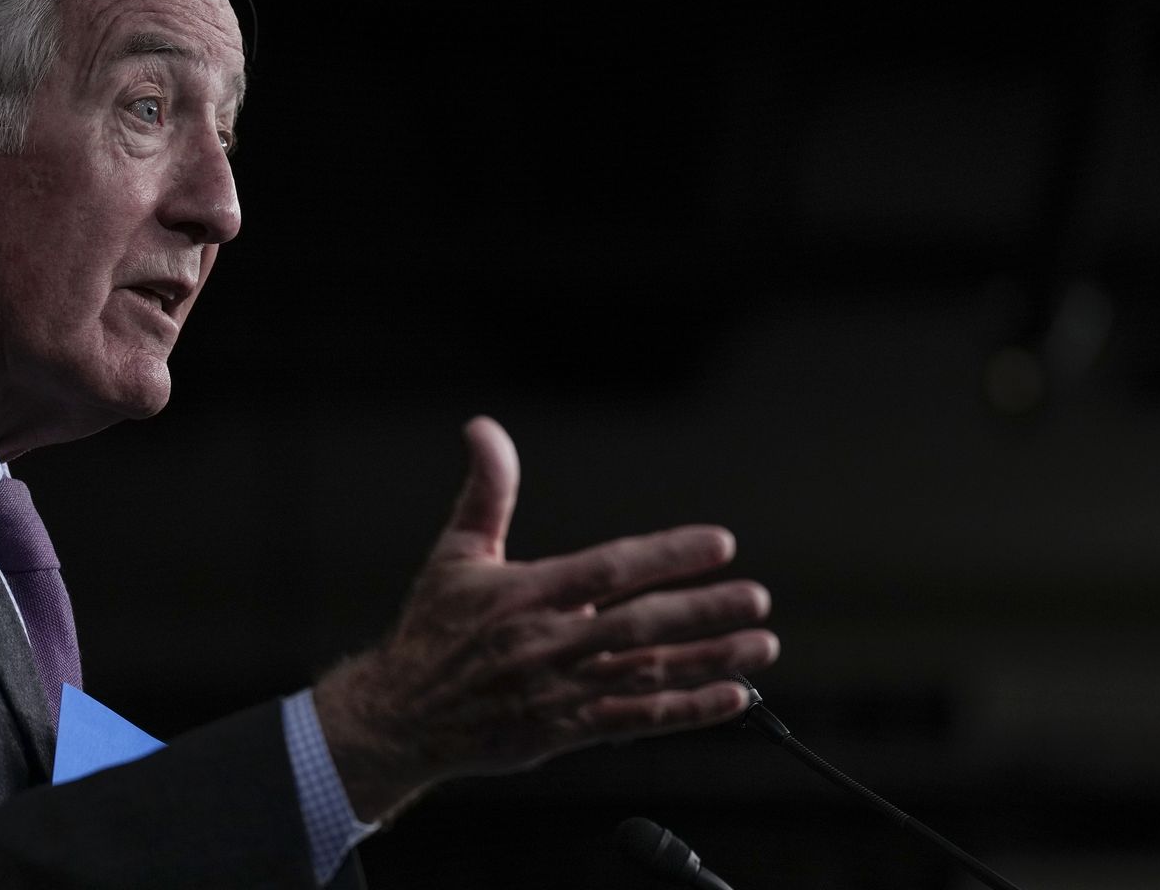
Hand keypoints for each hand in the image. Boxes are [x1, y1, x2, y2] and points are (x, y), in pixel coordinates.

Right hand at [312, 416, 778, 822]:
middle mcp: (550, 642)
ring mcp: (561, 690)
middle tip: (757, 597)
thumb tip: (483, 428)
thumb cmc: (431, 632)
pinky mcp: (566, 731)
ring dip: (710, 660)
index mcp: (529, 594)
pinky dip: (686, 711)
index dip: (667, 555)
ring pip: (648, 674)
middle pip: (642, 624)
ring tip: (760, 645)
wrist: (399, 715)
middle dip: (705, 610)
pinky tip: (731, 698)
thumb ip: (486, 490)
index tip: (718, 543)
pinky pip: (636, 720)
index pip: (610, 568)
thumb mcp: (456, 553)